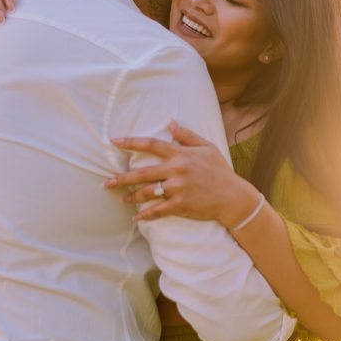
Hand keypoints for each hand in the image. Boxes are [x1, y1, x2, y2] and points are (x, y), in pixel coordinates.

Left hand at [106, 121, 259, 226]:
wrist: (233, 196)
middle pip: (141, 173)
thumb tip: (170, 122)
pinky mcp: (180, 205)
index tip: (114, 141)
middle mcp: (176, 170)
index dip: (131, 142)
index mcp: (180, 154)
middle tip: (107, 183)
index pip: (151, 144)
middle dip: (121, 178)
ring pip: (146, 193)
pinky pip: (158, 211)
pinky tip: (137, 218)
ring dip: (132, 197)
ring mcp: (177, 189)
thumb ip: (187, 135)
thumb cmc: (220, 171)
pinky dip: (145, 216)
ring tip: (124, 199)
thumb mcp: (207, 147)